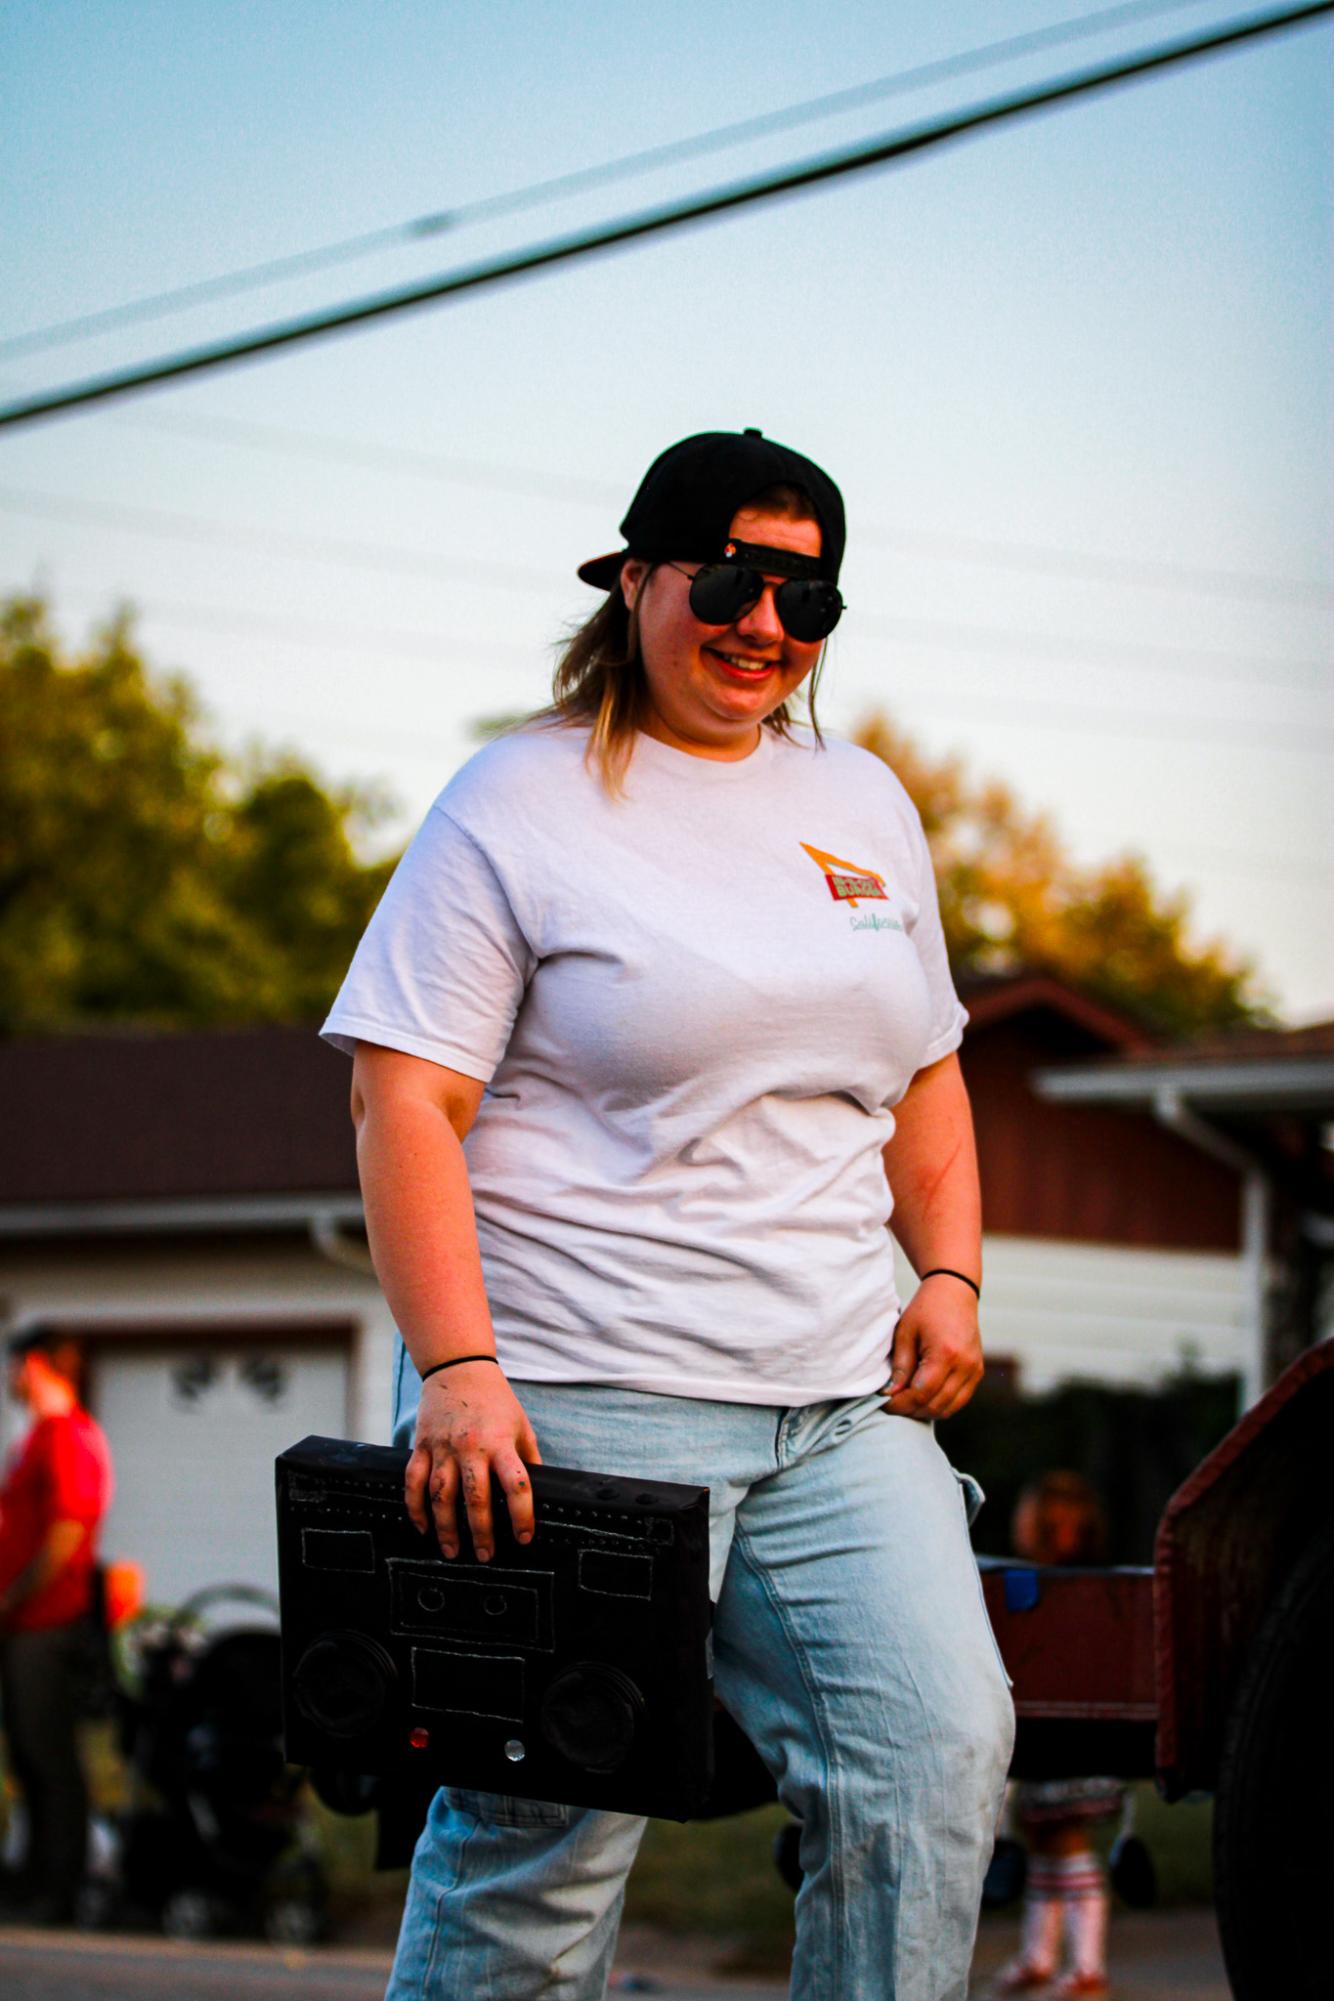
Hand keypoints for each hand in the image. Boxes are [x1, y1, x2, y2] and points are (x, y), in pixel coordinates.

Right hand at [405, 1363, 541, 1562]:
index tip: (524, 1538)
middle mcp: (471, 1447)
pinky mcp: (421, 1446)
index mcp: (501, 1443)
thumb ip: (529, 1461)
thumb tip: (541, 1495)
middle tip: (486, 1556)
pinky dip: (415, 1508)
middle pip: (475, 1498)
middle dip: (481, 1533)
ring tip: (453, 1551)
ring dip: (446, 1529)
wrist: (459, 1369)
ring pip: (441, 1496)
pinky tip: (423, 1528)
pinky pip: (413, 1482)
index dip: (522, 1515)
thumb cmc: (496, 1402)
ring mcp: (443, 1447)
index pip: (516, 1485)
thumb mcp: (522, 1427)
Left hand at [884, 1274, 983, 1419]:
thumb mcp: (905, 1332)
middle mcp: (965, 1366)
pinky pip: (959, 1401)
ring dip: (925, 1411)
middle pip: (935, 1405)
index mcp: (946, 1354)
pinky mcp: (977, 1372)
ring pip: (948, 1409)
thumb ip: (901, 1365)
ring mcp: (975, 1370)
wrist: (955, 1292)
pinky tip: (923, 1397)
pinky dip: (940, 1405)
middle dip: (910, 1410)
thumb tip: (892, 1393)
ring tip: (906, 1401)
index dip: (900, 1404)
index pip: (921, 1394)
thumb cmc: (927, 1308)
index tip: (884, 1402)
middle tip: (892, 1404)